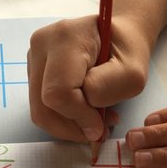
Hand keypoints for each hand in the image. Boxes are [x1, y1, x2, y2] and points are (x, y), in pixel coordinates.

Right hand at [27, 15, 151, 141]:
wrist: (120, 35)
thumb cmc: (128, 51)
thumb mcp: (132, 73)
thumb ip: (107, 92)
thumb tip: (88, 124)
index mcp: (66, 37)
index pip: (59, 91)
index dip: (79, 116)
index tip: (102, 124)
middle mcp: (42, 45)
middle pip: (43, 106)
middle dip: (73, 128)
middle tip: (100, 131)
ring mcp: (34, 58)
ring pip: (40, 111)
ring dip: (70, 126)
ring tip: (97, 122)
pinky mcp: (35, 71)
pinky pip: (43, 107)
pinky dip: (65, 119)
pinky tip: (86, 113)